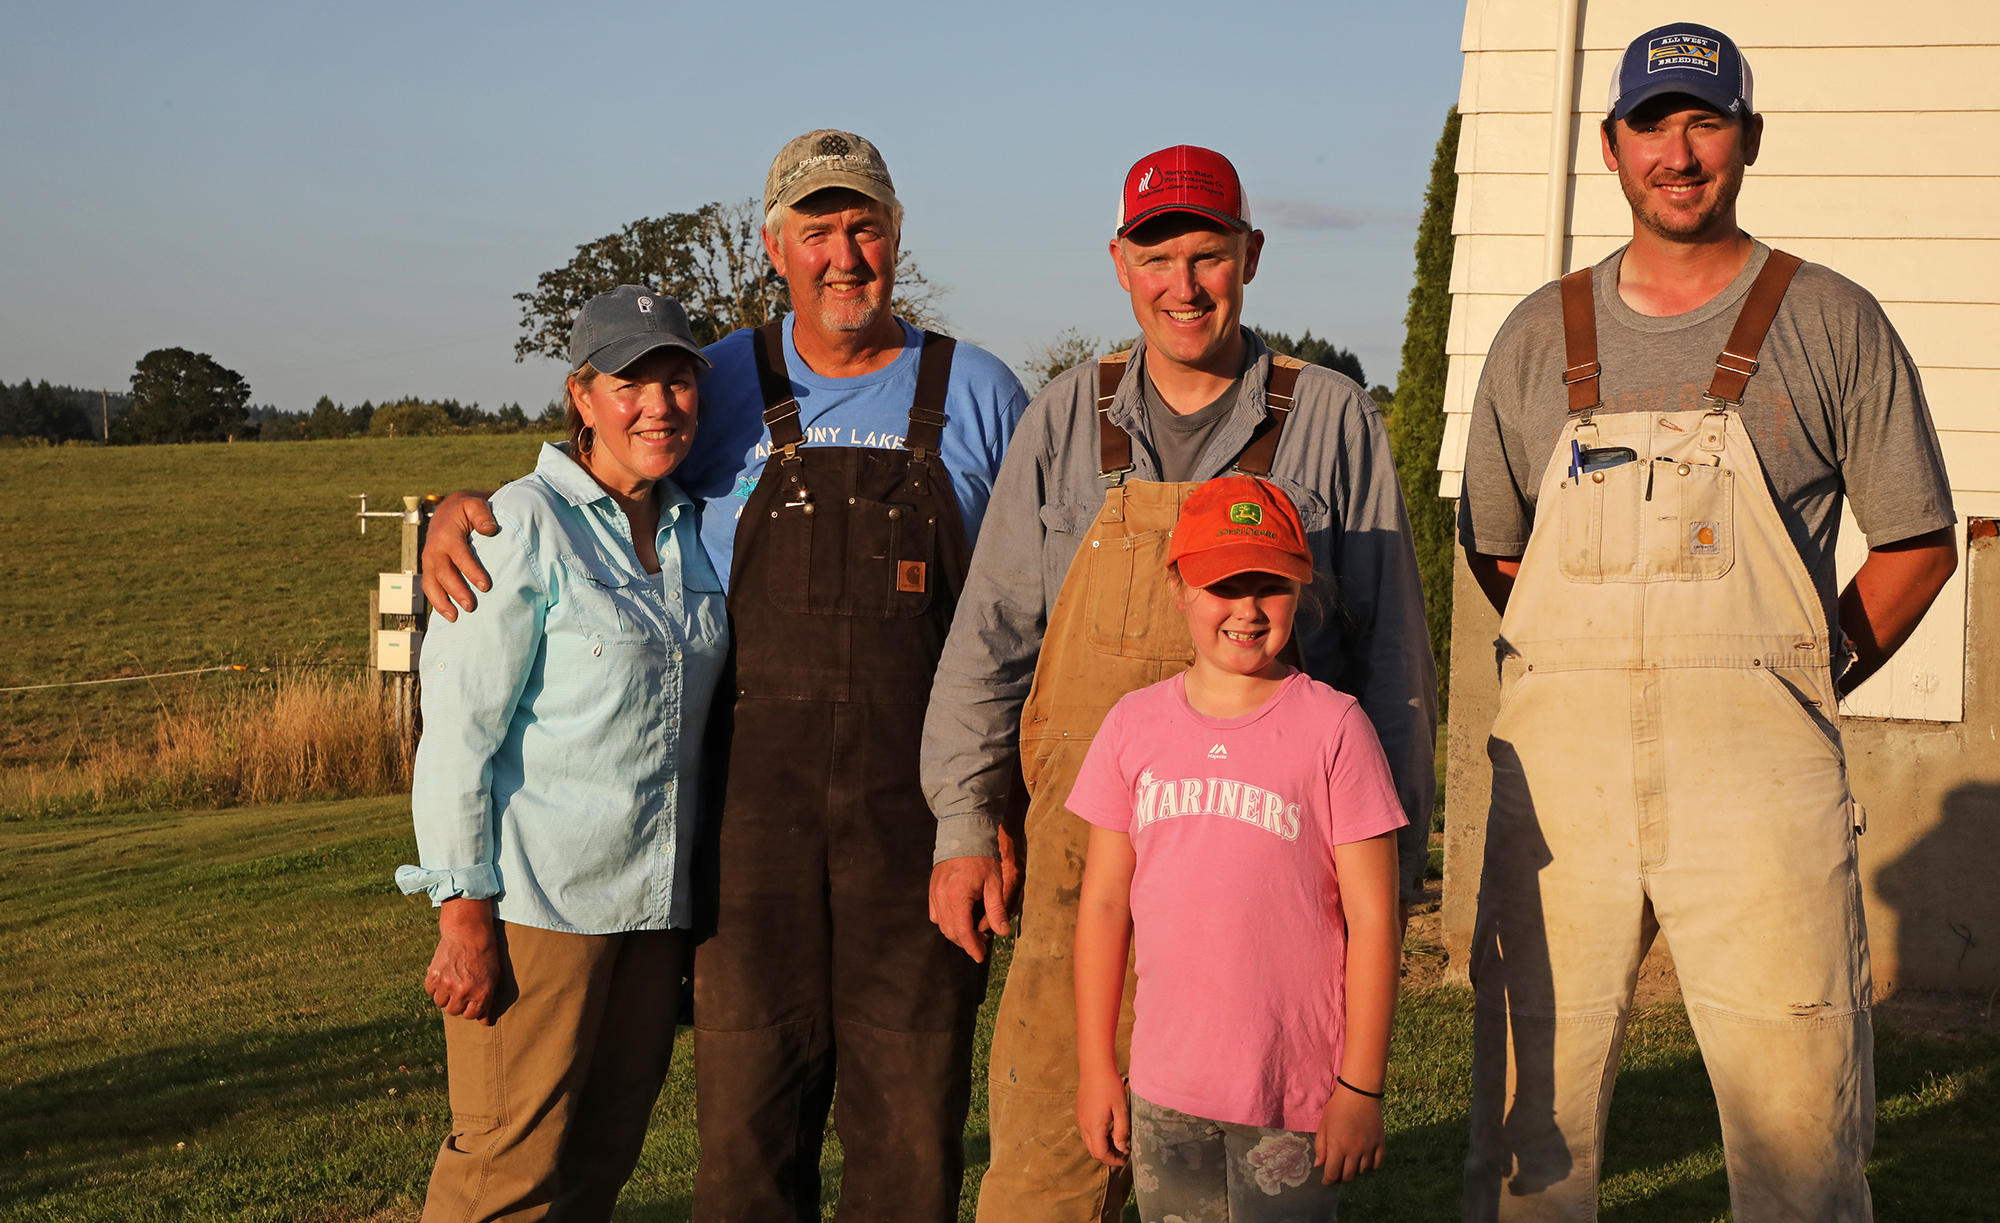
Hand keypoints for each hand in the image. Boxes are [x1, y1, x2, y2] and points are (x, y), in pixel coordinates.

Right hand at [420, 491, 498, 620]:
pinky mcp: (430, 569)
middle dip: (457, 591)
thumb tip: (489, 529)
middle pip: (444, 574)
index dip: (471, 571)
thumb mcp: (475, 504)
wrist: (448, 511)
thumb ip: (482, 514)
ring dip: (442, 602)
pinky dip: (436, 602)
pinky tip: (448, 614)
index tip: (486, 586)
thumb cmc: (466, 510)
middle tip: (471, 606)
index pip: (460, 556)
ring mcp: (430, 561)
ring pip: (431, 584)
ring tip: (455, 617)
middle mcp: (435, 550)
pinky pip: (429, 587)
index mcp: (447, 535)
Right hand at [425, 898, 501, 1022]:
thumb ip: (487, 1001)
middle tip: (460, 988)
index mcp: (481, 993)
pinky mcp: (433, 976)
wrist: (469, 932)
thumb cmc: (485, 955)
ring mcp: (447, 984)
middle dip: (457, 1002)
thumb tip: (484, 1022)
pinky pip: (430, 990)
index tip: (470, 999)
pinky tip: (443, 973)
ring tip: (452, 980)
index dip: (470, 1008)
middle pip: (454, 1011)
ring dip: (445, 995)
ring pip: (440, 1002)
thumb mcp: (493, 978)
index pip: (471, 1016)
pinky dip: (435, 985)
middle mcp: (463, 991)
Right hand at [928, 855, 1008, 961]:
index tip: (980, 956)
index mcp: (957, 897)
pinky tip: (958, 920)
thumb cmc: (981, 856)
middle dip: (966, 942)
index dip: (972, 948)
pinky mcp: (932, 889)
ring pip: (941, 924)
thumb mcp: (994, 882)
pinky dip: (946, 921)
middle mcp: (942, 897)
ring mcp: (934, 893)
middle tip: (982, 944)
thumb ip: (997, 909)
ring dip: (956, 933)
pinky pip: (935, 913)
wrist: (964, 832)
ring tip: (972, 933)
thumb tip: (1002, 931)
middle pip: (951, 931)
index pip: (963, 932)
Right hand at [1075, 1063, 1129, 1167]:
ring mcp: (1080, 1119)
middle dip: (1108, 1155)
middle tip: (1122, 1152)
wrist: (1095, 1068)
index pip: (1100, 1153)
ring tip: (1117, 1141)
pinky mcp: (1080, 1113)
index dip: (1112, 1160)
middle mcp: (1084, 1125)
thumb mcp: (1121, 1109)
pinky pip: (1086, 1132)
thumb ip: (1121, 1130)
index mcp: (1094, 1126)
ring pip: (1089, 1142)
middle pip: (1093, 1150)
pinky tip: (1108, 1130)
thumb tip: (1121, 1148)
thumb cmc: (1110, 1086)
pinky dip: (1097, 1137)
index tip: (1124, 1159)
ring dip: (1102, 1146)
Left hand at [1315, 1085, 1385, 1183]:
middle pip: (1348, 1175)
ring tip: (1349, 1165)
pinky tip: (1364, 1163)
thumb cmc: (1337, 1108)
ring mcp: (1369, 1148)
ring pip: (1362, 1171)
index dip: (1328, 1181)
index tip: (1326, 1181)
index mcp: (1338, 1147)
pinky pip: (1377, 1164)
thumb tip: (1319, 1165)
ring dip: (1355, 1172)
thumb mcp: (1323, 1126)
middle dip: (1340, 1178)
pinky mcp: (1381, 1143)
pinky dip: (1370, 1167)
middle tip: (1337, 1173)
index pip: (1333, 1174)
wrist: (1359, 1093)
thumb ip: (1321, 1147)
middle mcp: (1354, 1151)